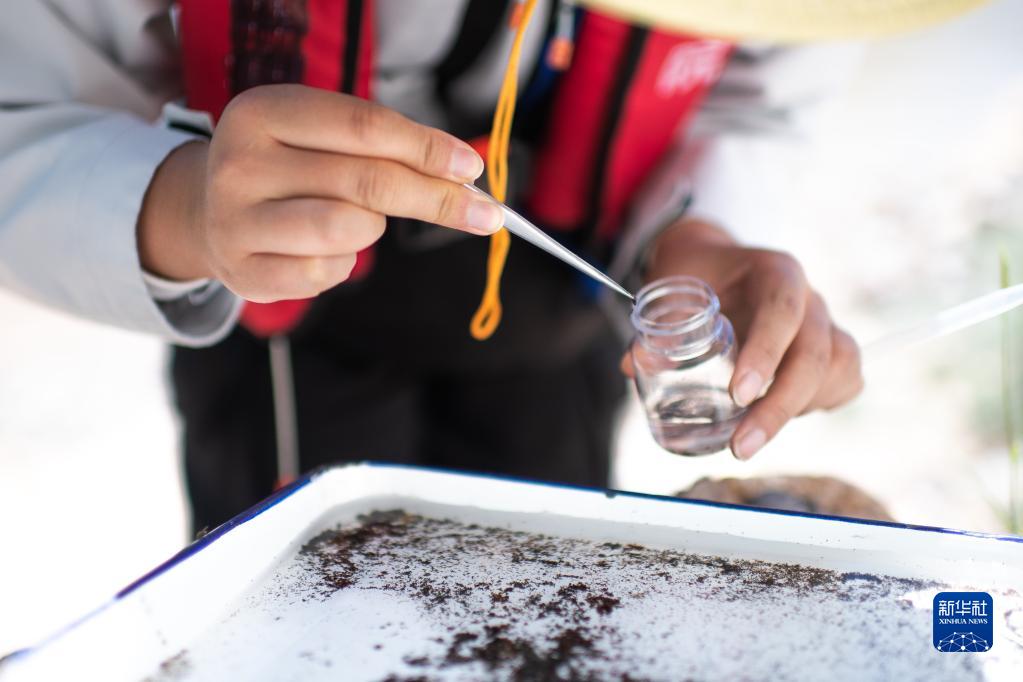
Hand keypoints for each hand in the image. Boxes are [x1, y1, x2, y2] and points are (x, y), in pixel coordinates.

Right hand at [138, 84, 502, 300]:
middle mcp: (240, 162)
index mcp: (262, 112)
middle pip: (367, 181)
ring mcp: (235, 221)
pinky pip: (326, 274)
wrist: (207, 210)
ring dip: (373, 228)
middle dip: (436, 198)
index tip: (472, 168)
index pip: (365, 127)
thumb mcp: (320, 135)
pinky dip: (344, 262)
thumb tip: (464, 175)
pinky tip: (327, 247)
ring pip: (348, 230)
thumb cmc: (287, 167)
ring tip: (358, 219)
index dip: (427, 148)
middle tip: (484, 214)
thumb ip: (383, 146)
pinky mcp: (243, 272)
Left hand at [622, 218, 862, 459]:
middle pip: (813, 353)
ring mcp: (825, 323)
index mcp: (775, 272)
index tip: (737, 394)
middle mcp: (809, 297)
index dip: (765, 353)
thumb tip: (634, 367)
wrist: (718, 263)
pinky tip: (785, 415)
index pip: (781, 311)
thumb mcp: (671, 286)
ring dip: (799, 409)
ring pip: (838, 368)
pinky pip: (846, 379)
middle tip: (740, 447)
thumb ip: (656, 324)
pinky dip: (821, 403)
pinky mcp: (831, 348)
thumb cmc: (695, 275)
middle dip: (778, 407)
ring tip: (753, 432)